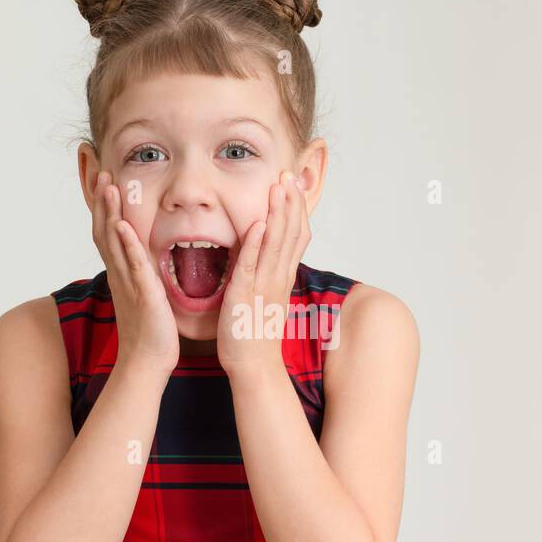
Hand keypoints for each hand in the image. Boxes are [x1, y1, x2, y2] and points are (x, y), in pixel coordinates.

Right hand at [89, 170, 178, 376]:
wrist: (148, 360)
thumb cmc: (150, 329)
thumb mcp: (144, 293)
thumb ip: (142, 272)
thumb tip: (143, 256)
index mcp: (121, 272)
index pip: (107, 232)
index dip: (103, 206)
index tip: (104, 179)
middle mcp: (120, 273)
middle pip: (104, 229)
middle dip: (102, 200)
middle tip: (100, 171)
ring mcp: (128, 282)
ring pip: (114, 241)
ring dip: (109, 212)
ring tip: (108, 186)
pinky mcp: (142, 294)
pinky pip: (132, 265)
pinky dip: (126, 244)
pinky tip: (121, 225)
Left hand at [217, 170, 311, 378]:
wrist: (255, 367)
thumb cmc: (255, 335)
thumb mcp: (267, 298)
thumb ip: (268, 274)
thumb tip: (268, 256)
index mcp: (282, 277)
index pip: (296, 236)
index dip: (296, 209)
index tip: (293, 185)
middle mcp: (278, 277)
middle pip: (290, 233)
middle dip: (289, 202)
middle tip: (289, 174)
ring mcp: (264, 286)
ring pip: (275, 243)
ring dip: (277, 213)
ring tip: (278, 187)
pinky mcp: (245, 295)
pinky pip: (251, 265)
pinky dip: (255, 243)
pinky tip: (258, 224)